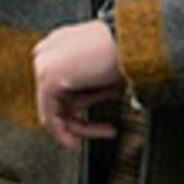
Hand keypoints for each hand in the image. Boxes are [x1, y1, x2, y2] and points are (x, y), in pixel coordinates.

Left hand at [32, 19, 123, 150]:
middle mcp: (48, 51)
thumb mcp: (105, 73)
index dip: (81, 106)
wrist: (138, 41)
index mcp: (60, 45)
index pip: (62, 85)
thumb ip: (89, 88)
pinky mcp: (49, 77)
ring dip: (82, 125)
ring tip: (107, 129)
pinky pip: (50, 115)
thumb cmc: (130, 52)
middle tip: (105, 130)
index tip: (95, 121)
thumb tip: (84, 109)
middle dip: (82, 118)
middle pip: (57, 98)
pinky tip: (76, 142)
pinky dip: (63, 132)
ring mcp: (45, 63)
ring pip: (54, 109)